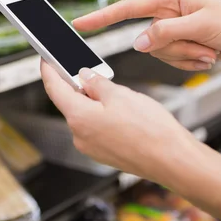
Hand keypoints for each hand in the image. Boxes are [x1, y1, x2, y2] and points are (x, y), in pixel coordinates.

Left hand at [40, 60, 199, 182]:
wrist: (174, 161)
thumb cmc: (151, 131)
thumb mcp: (121, 94)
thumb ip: (97, 83)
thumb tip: (85, 76)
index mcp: (79, 117)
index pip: (54, 88)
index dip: (49, 70)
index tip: (46, 59)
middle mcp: (80, 135)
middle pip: (70, 102)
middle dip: (79, 85)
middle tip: (93, 71)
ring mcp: (91, 147)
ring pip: (85, 115)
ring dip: (93, 101)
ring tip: (117, 94)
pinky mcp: (104, 154)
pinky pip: (95, 129)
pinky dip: (102, 116)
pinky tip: (121, 112)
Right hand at [74, 0, 220, 70]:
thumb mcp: (199, 27)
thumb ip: (164, 34)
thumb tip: (137, 43)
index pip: (127, 8)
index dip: (102, 17)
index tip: (80, 24)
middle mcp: (169, 12)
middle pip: (148, 39)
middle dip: (175, 49)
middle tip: (201, 46)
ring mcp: (175, 29)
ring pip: (160, 53)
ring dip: (186, 57)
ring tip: (208, 51)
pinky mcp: (182, 44)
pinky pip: (172, 61)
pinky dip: (190, 63)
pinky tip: (208, 56)